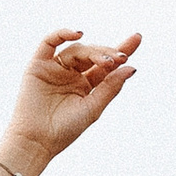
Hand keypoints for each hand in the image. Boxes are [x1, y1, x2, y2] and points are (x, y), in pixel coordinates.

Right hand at [0, 27, 141, 175]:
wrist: (37, 141)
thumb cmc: (65, 130)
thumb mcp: (94, 108)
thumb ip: (111, 87)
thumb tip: (131, 68)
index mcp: (86, 85)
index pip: (106, 64)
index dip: (121, 50)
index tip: (137, 39)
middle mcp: (71, 74)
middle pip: (93, 55)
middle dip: (108, 53)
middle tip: (121, 58)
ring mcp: (55, 68)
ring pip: (77, 50)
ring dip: (93, 52)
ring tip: (106, 61)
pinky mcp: (38, 65)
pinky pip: (49, 42)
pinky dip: (62, 34)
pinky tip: (77, 34)